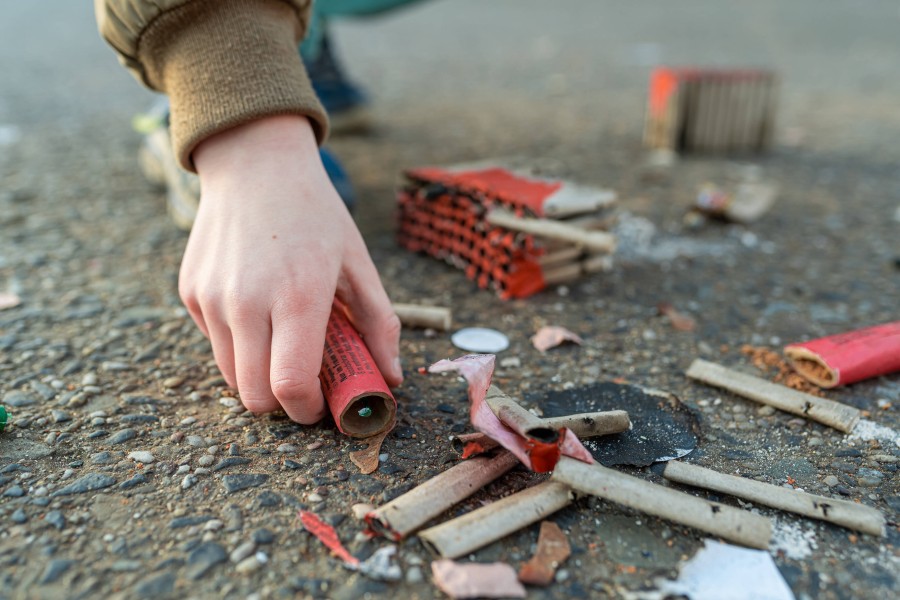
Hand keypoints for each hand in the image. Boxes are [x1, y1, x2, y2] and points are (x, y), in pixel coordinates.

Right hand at [180, 115, 401, 422]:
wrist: (255, 164)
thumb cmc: (315, 214)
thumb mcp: (358, 262)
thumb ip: (379, 324)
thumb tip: (392, 376)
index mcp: (297, 296)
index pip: (290, 385)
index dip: (306, 410)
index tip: (320, 406)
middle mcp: (246, 301)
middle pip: (254, 395)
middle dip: (282, 404)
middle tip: (303, 385)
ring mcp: (211, 298)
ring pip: (230, 376)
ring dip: (258, 378)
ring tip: (282, 346)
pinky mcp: (190, 292)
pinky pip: (213, 342)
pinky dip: (237, 345)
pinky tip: (257, 311)